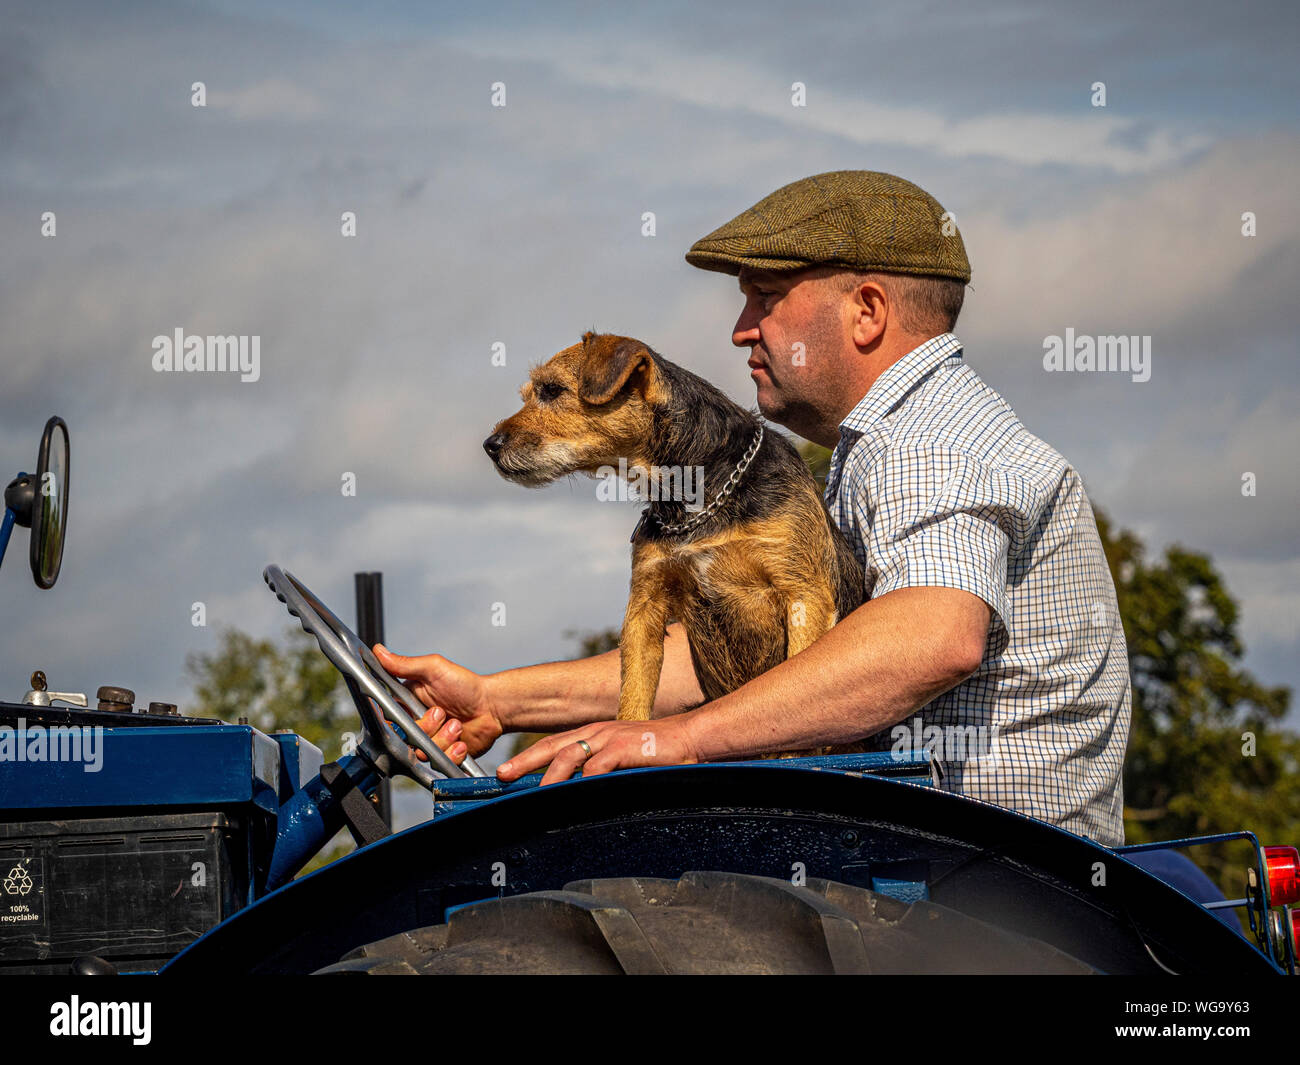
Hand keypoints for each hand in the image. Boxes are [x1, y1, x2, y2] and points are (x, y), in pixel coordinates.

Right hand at [372, 645, 503, 765]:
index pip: (389, 717)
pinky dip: (453, 753)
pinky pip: (441, 763)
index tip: (412, 713)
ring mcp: (430, 741)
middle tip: (442, 713)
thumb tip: (378, 652)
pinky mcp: (444, 756)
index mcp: (408, 704)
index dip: (396, 719)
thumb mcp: (434, 669)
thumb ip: (406, 664)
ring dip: (444, 738)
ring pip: (423, 753)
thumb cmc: (464, 685)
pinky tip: (462, 741)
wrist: (491, 706)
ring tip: (457, 725)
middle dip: (427, 727)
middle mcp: (417, 724)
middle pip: (406, 738)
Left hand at [498, 715, 699, 784]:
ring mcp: (610, 738)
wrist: (690, 739)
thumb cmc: (657, 752)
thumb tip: (578, 791)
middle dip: (525, 762)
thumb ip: (600, 770)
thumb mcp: (621, 759)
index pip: (553, 744)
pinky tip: (574, 793)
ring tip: (535, 793)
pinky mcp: (626, 748)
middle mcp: (597, 732)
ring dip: (550, 776)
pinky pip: (598, 766)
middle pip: (552, 746)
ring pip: (570, 756)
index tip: (507, 773)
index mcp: (594, 734)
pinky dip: (584, 781)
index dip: (528, 758)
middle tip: (503, 776)